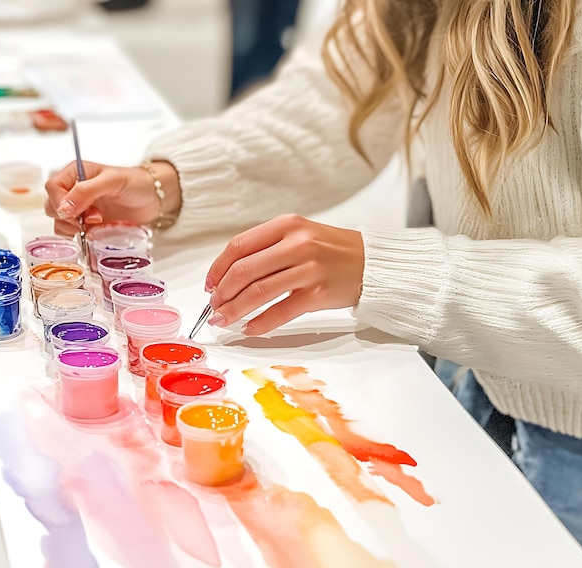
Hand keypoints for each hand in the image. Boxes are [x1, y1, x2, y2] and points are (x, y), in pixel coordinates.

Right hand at [44, 160, 180, 235]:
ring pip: (60, 221)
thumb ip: (86, 191)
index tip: (73, 214)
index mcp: (75, 173)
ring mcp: (81, 208)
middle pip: (53, 206)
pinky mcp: (89, 224)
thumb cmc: (136, 183)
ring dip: (73, 227)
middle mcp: (74, 190)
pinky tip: (95, 232)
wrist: (153, 197)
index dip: (59, 202)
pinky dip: (79, 236)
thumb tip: (63, 208)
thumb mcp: (112, 181)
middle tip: (89, 220)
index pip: (53, 187)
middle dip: (67, 216)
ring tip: (96, 223)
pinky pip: (74, 233)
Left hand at [206, 214, 364, 335]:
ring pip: (258, 292)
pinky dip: (260, 323)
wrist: (372, 263)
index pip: (238, 246)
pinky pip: (281, 312)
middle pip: (244, 270)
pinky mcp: (318, 294)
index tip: (209, 285)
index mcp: (287, 225)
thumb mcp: (299, 235)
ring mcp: (308, 269)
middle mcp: (297, 244)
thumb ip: (267, 248)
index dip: (217, 268)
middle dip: (222, 292)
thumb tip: (230, 275)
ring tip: (223, 320)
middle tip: (214, 306)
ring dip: (235, 309)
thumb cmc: (332, 250)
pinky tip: (249, 329)